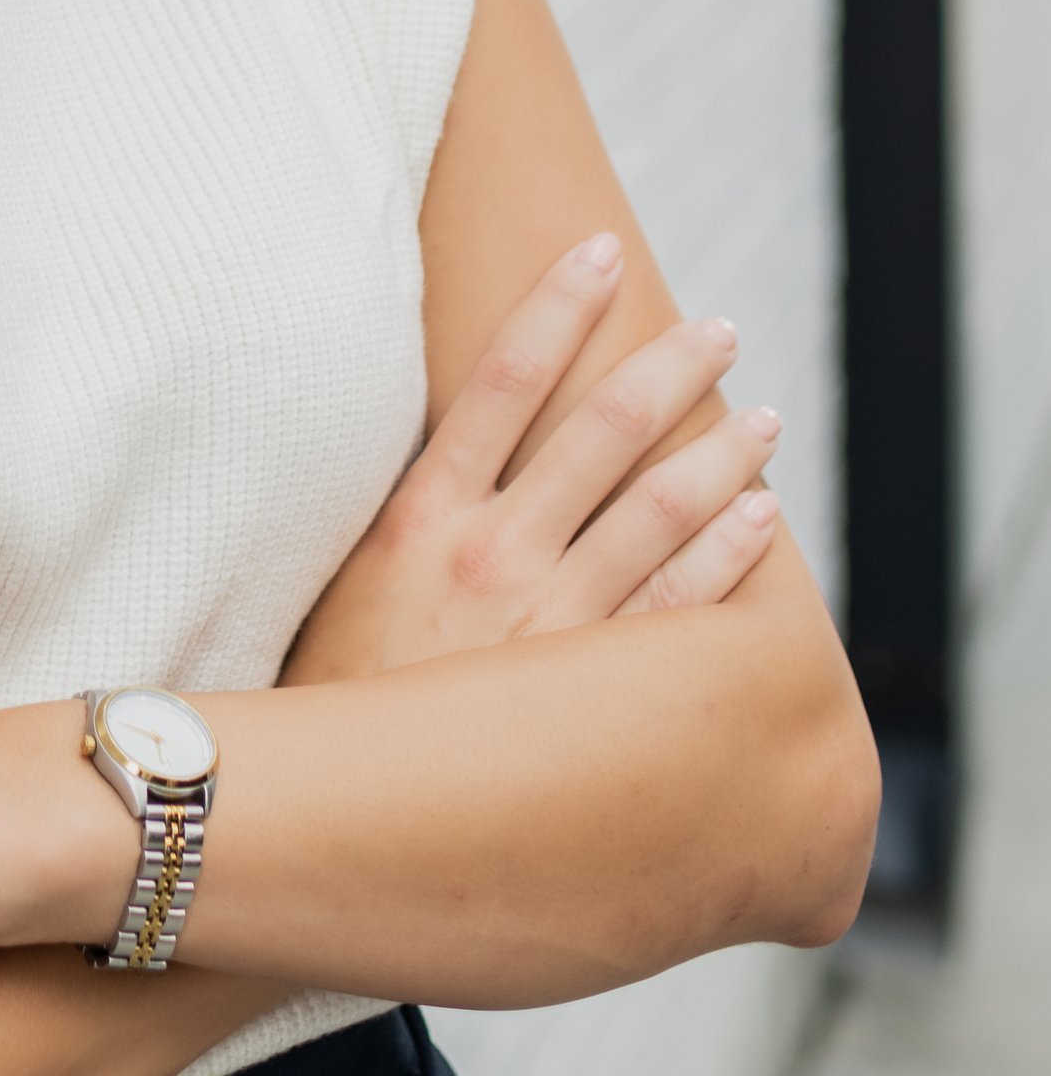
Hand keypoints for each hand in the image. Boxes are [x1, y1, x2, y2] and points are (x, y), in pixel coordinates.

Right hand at [284, 233, 783, 687]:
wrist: (314, 823)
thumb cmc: (324, 702)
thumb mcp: (342, 587)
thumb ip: (403, 519)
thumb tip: (449, 448)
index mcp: (419, 515)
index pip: (503, 378)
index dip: (558, 305)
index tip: (602, 252)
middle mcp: (489, 555)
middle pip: (601, 430)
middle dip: (670, 368)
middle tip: (720, 330)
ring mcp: (543, 624)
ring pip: (657, 512)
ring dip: (721, 454)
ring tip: (761, 417)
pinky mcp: (584, 696)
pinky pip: (677, 609)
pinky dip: (726, 554)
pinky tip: (760, 516)